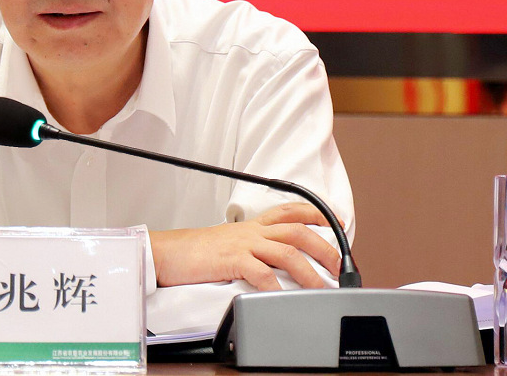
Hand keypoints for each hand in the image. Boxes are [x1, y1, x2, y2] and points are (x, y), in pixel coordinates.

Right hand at [149, 203, 342, 290]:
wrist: (168, 251)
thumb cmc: (196, 251)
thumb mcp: (228, 242)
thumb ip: (252, 247)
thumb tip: (273, 263)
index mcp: (252, 225)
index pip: (290, 211)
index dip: (317, 213)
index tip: (337, 220)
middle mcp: (251, 232)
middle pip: (297, 231)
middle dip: (323, 247)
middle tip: (338, 264)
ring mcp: (243, 245)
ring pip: (286, 252)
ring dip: (309, 271)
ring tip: (321, 288)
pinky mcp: (231, 260)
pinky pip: (260, 273)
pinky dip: (275, 286)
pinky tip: (284, 296)